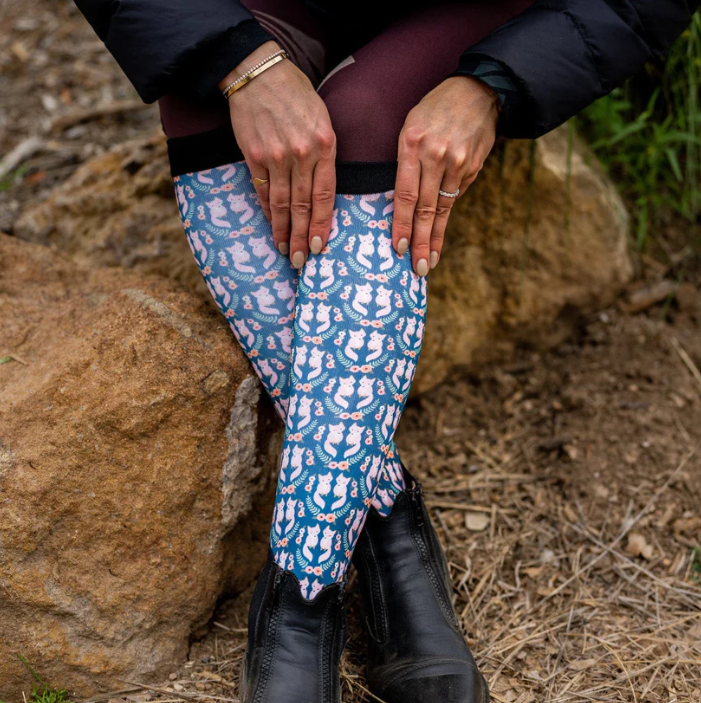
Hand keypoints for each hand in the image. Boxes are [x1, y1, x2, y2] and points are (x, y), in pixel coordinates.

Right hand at [219, 41, 336, 267]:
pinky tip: (271, 225)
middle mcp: (301, 154)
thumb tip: (322, 190)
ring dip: (283, 230)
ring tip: (284, 250)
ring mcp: (276, 156)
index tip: (319, 247)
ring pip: (282, 203)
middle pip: (303, 206)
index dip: (321, 225)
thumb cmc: (296, 95)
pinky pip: (262, 190)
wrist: (259, 73)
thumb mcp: (322, 120)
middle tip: (300, 260)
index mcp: (324, 145)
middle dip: (302, 237)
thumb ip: (325, 154)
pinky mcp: (254, 155)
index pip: (325, 196)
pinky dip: (268, 211)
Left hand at [392, 76, 498, 274]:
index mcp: (412, 144)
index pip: (405, 194)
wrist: (479, 91)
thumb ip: (407, 163)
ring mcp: (457, 163)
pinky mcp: (473, 168)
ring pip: (443, 208)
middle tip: (417, 268)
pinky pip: (456, 196)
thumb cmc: (435, 110)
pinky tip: (439, 236)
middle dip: (420, 241)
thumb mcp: (411, 126)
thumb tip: (403, 203)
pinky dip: (446, 218)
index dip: (402, 224)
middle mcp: (435, 155)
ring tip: (429, 261)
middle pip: (426, 208)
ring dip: (435, 238)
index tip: (399, 247)